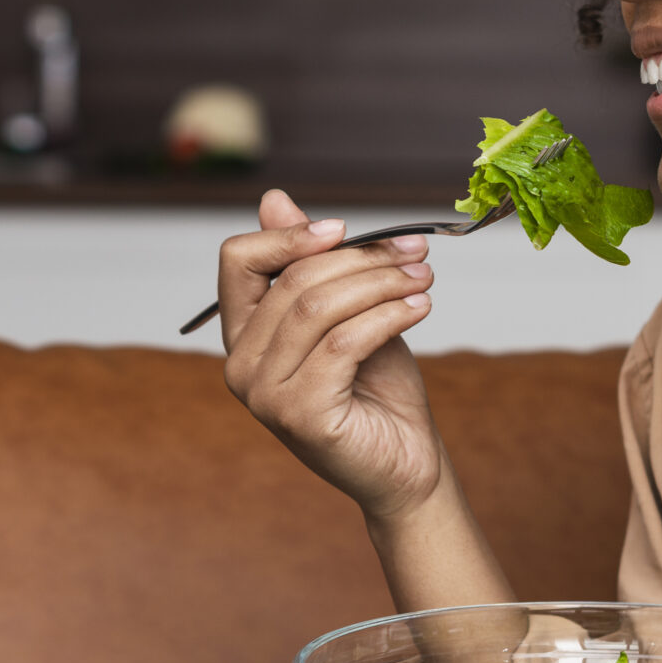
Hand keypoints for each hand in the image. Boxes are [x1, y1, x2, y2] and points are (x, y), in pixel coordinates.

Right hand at [218, 189, 444, 520]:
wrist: (404, 464)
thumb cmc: (375, 390)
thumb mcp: (345, 313)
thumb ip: (312, 264)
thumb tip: (274, 198)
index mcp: (243, 336)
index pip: (238, 260)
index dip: (290, 235)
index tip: (345, 229)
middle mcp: (240, 366)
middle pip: (294, 280)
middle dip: (362, 257)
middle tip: (415, 251)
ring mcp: (265, 395)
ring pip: (320, 307)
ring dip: (382, 282)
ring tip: (424, 276)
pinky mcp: (301, 415)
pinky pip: (344, 342)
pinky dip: (389, 315)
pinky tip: (421, 307)